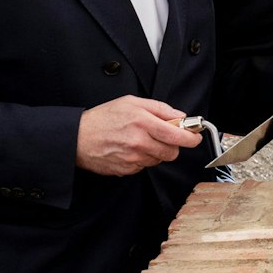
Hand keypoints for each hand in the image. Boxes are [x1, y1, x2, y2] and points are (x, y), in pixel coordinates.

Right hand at [76, 95, 205, 175]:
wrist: (77, 137)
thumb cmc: (103, 118)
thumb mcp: (132, 103)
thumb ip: (160, 108)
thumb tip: (181, 116)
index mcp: (144, 123)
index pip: (178, 135)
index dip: (191, 138)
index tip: (195, 137)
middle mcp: (140, 143)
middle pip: (172, 152)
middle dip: (172, 146)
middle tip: (162, 137)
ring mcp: (133, 158)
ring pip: (158, 160)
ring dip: (155, 152)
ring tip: (139, 141)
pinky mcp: (126, 170)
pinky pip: (144, 167)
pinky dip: (142, 160)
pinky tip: (129, 150)